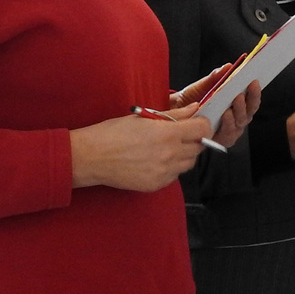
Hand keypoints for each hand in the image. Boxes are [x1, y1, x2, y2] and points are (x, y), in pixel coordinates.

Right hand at [70, 112, 211, 190]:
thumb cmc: (113, 133)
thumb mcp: (143, 117)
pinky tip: (155, 161)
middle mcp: (170, 154)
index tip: (196, 124)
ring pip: (189, 163)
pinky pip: (175, 176)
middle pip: (199, 147)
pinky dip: (171, 168)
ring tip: (164, 148)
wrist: (91, 157)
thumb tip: (194, 108)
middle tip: (178, 135)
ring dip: (184, 155)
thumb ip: (174, 114)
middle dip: (193, 140)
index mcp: (168, 133)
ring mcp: (164, 172)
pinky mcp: (157, 184)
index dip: (202, 125)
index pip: (203, 129)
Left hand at [168, 65, 260, 148]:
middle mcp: (237, 115)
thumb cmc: (192, 100)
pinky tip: (226, 116)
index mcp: (236, 102)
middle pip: (250, 109)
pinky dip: (229, 124)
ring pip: (242, 121)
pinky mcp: (223, 139)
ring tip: (234, 102)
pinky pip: (231, 133)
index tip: (254, 81)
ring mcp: (231, 128)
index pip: (252, 97)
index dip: (256, 91)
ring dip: (240, 111)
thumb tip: (228, 66)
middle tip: (243, 92)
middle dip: (250, 100)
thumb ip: (215, 77)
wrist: (176, 114)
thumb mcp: (203, 86)